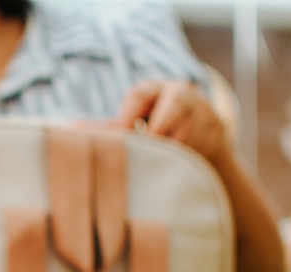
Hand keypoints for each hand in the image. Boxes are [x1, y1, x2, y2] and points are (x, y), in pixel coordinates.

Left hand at [116, 79, 230, 165]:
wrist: (198, 136)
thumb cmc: (153, 130)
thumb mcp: (133, 124)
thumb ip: (109, 128)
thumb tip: (72, 128)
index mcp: (153, 88)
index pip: (138, 94)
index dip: (127, 117)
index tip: (121, 139)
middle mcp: (180, 91)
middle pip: (174, 104)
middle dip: (160, 130)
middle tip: (149, 152)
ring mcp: (202, 107)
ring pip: (189, 128)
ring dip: (175, 149)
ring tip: (163, 162)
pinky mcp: (218, 126)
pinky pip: (204, 143)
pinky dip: (190, 157)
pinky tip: (182, 164)